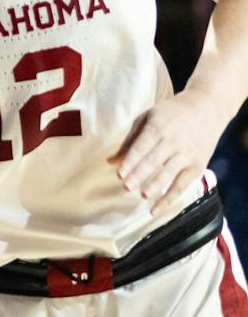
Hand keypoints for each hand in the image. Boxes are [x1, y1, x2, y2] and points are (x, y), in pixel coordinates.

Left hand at [110, 89, 226, 216]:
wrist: (206, 108)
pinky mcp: (198, 166)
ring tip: (141, 195)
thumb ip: (129, 139)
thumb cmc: (170, 113)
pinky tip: (156, 208)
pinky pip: (182, 185)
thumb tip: (111, 161)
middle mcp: (173, 142)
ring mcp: (187, 154)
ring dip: (155, 186)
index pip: (141, 147)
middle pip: (154, 161)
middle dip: (139, 175)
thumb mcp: (147, 117)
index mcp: (157, 127)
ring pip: (169, 174)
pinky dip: (170, 198)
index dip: (130, 161)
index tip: (119, 174)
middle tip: (126, 187)